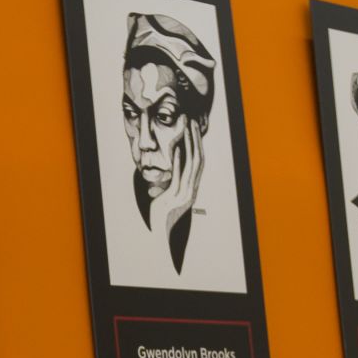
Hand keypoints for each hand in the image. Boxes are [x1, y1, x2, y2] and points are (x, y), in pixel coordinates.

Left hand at [150, 120, 204, 250]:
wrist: (159, 235)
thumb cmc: (161, 217)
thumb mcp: (166, 198)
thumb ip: (169, 186)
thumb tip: (164, 177)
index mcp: (190, 189)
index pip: (197, 162)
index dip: (197, 145)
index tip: (194, 129)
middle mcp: (190, 190)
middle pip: (197, 159)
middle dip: (195, 139)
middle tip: (193, 122)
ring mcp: (184, 194)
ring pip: (191, 165)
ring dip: (190, 144)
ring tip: (187, 128)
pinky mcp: (174, 198)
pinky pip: (179, 176)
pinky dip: (179, 161)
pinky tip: (178, 148)